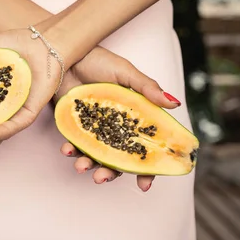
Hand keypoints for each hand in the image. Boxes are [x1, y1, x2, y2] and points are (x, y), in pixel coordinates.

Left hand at [54, 47, 181, 190]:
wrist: (64, 54)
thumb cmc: (97, 60)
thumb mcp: (125, 72)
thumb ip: (147, 89)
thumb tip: (175, 104)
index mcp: (133, 117)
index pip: (144, 147)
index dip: (147, 168)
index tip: (145, 184)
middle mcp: (115, 126)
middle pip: (117, 159)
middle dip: (110, 173)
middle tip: (101, 178)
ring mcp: (93, 128)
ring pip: (95, 156)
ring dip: (89, 165)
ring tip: (81, 166)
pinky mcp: (74, 125)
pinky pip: (74, 144)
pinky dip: (71, 150)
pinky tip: (67, 149)